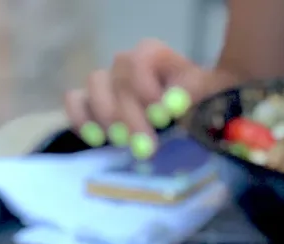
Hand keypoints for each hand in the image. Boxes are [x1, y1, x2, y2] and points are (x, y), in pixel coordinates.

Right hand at [64, 39, 237, 154]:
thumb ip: (194, 93)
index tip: (162, 115)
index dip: (147, 86)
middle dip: (133, 117)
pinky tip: (98, 140)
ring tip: (125, 143)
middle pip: (120, 79)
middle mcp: (128, 64)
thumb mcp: (209, 96)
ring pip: (95, 85)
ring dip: (109, 118)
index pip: (142, 57)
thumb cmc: (201, 106)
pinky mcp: (92, 102)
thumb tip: (174, 103)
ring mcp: (108, 82)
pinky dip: (81, 119)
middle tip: (146, 148)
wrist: (192, 121)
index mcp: (155, 56)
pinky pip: (75, 100)